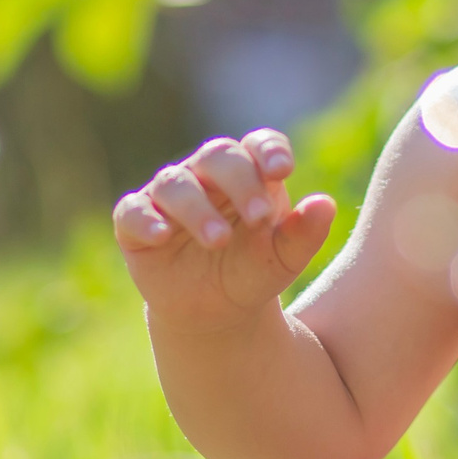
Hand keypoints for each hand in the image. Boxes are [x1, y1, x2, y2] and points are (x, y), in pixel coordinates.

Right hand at [114, 130, 338, 330]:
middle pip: (218, 156)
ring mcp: (167, 197)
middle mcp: (206, 175)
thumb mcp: (284, 260)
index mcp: (248, 173)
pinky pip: (132, 211)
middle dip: (239, 182)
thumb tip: (325, 204)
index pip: (258, 145)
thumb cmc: (253, 272)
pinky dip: (144, 219)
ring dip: (198, 208)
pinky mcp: (136, 223)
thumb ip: (304, 233)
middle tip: (258, 218)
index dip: (268, 151)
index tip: (282, 171)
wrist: (216, 313)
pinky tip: (162, 234)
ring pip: (175, 183)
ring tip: (219, 239)